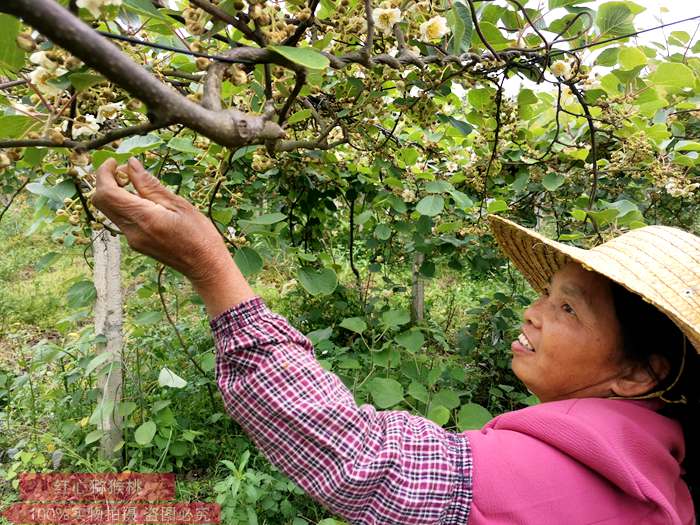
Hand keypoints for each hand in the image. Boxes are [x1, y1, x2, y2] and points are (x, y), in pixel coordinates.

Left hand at [91, 158, 251, 310]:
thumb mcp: (179, 205)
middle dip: (106, 181)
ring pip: (109, 211)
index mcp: (144, 218)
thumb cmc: (200, 235)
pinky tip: (144, 200)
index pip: (107, 192)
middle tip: (124, 170)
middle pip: (101, 202)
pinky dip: (124, 204)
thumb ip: (151, 185)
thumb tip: (131, 164)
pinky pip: (121, 219)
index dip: (104, 173)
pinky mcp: (136, 244)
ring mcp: (132, 240)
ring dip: (114, 193)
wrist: (205, 266)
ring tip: (136, 183)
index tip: (114, 160)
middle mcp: (132, 231)